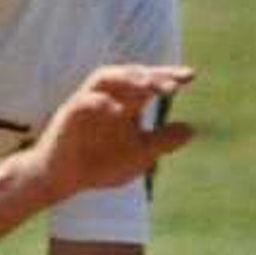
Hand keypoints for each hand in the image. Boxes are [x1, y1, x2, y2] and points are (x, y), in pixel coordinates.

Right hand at [31, 62, 196, 199]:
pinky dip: (100, 102)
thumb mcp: (140, 155)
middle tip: (174, 85)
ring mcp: (87, 102)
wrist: (63, 179)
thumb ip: (162, 142)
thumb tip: (191, 130)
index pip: (149, 83)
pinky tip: (118, 110)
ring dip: (127, 79)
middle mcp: (108, 96)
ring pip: (105, 77)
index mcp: (126, 103)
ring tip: (148, 85)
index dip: (168, 77)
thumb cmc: (100, 163)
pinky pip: (83, 101)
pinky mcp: (68, 113)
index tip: (191, 76)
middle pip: (130, 75)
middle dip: (152, 76)